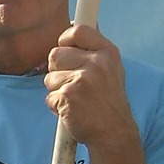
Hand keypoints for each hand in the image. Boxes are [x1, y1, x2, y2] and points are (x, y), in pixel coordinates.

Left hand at [45, 25, 142, 163]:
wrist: (113, 133)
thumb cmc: (107, 102)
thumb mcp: (110, 69)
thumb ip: (92, 51)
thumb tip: (72, 31)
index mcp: (107, 53)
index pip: (77, 31)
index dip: (65, 41)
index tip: (67, 50)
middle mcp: (97, 63)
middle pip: (55, 54)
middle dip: (57, 70)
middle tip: (73, 84)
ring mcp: (82, 79)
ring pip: (49, 77)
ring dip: (57, 90)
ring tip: (76, 100)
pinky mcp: (69, 95)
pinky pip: (49, 96)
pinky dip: (56, 106)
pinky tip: (73, 111)